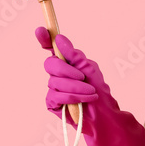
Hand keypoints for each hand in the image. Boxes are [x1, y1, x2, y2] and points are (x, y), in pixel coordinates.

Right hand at [35, 27, 144, 145]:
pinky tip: (84, 100)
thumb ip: (74, 55)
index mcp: (66, 62)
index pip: (50, 48)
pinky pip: (56, 96)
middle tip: (82, 75)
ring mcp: (53, 88)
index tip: (41, 30)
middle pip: (50, 64)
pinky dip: (72, 97)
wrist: (104, 114)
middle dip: (66, 69)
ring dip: (75, 86)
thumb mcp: (89, 68)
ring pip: (55, 82)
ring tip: (90, 92)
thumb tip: (59, 38)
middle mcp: (57, 74)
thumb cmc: (98, 89)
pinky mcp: (53, 104)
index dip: (43, 39)